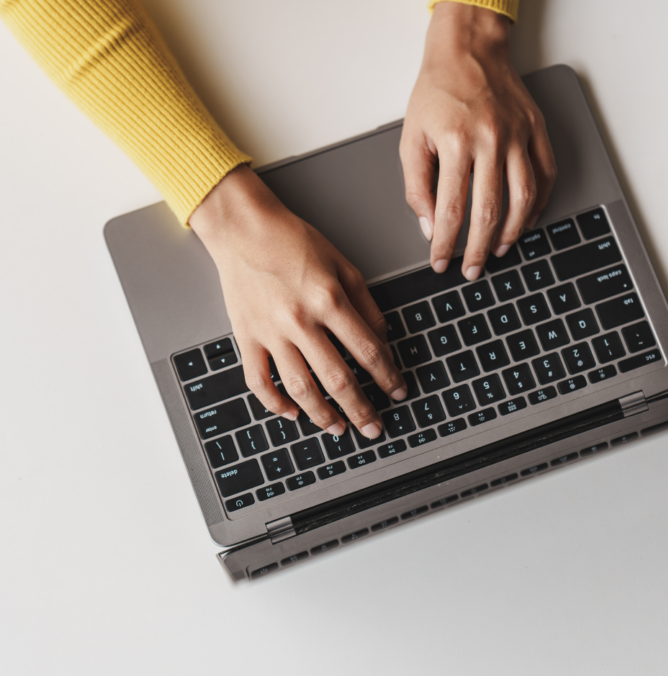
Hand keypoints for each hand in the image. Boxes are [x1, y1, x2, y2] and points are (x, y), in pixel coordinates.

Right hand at [189, 166, 407, 438]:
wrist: (244, 229)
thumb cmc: (294, 242)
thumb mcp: (343, 265)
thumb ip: (366, 305)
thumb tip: (382, 341)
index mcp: (329, 300)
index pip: (368, 351)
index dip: (388, 376)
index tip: (398, 391)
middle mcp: (301, 321)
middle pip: (338, 378)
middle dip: (361, 409)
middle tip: (374, 428)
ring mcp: (271, 332)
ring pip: (300, 388)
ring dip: (323, 415)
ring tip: (339, 429)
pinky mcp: (246, 337)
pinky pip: (258, 381)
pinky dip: (274, 404)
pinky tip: (292, 414)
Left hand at [400, 2, 556, 280]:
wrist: (468, 49)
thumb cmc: (436, 93)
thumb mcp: (411, 139)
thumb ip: (417, 186)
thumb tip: (430, 227)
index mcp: (456, 144)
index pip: (450, 210)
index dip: (445, 244)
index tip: (440, 263)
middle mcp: (491, 141)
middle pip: (489, 212)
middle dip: (479, 250)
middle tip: (472, 270)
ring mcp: (519, 135)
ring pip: (524, 197)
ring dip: (512, 232)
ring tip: (500, 250)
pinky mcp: (536, 130)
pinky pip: (546, 174)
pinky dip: (539, 204)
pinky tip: (526, 221)